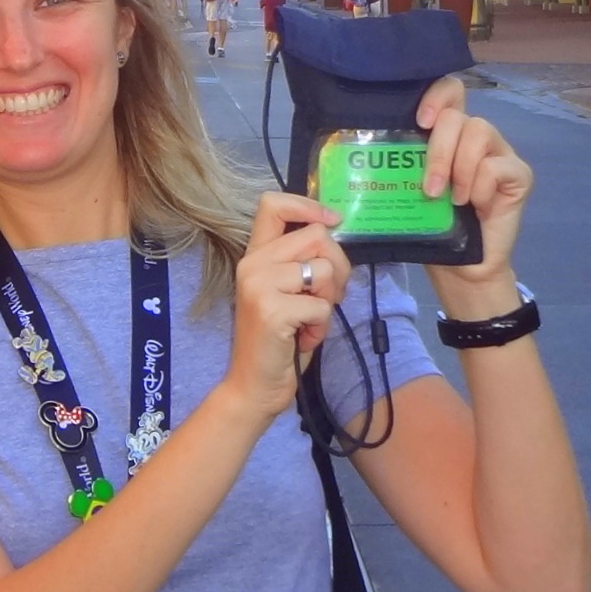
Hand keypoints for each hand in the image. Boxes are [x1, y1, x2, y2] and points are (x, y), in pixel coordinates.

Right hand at [221, 191, 351, 419]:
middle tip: (328, 297)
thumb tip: (333, 234)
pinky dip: (322, 325)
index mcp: (255, 256)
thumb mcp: (287, 292)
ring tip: (310, 321)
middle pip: (317, 236)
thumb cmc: (278, 341)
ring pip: (324, 270)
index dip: (308, 205)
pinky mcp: (272, 310)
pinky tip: (303, 338)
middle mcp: (252, 264)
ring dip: (329, 300)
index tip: (332, 220)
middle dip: (338, 267)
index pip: (273, 204)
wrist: (252, 387)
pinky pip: (322, 305)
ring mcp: (259, 285)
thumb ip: (300, 262)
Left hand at [415, 76, 533, 316]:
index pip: (450, 91)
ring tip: (451, 199)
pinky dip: (479, 187)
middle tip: (429, 187)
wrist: (462, 266)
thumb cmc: (432, 225)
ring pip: (479, 132)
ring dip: (459, 169)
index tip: (420, 120)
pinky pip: (496, 166)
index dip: (437, 94)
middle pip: (459, 116)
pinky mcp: (519, 174)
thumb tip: (367, 155)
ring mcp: (501, 153)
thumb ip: (403, 165)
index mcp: (449, 134)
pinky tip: (475, 207)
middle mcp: (475, 137)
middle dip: (438, 150)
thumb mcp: (410, 189)